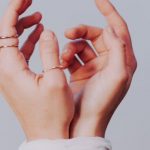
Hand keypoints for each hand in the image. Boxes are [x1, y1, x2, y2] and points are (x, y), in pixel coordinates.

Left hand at [0, 0, 73, 139]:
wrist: (47, 133)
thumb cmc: (52, 113)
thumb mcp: (55, 80)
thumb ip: (51, 53)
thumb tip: (48, 32)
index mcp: (10, 69)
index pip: (5, 30)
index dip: (14, 11)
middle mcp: (5, 70)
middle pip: (6, 34)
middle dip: (18, 17)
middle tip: (33, 6)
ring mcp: (10, 74)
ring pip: (13, 44)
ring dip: (24, 30)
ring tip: (38, 20)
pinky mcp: (18, 78)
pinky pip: (19, 54)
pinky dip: (27, 43)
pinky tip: (38, 37)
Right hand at [61, 0, 136, 136]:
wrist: (84, 120)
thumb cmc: (101, 102)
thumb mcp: (118, 76)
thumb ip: (119, 49)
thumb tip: (111, 30)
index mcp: (122, 61)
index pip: (118, 29)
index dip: (109, 12)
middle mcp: (109, 61)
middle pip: (96, 35)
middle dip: (81, 32)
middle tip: (68, 33)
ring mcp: (94, 66)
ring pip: (81, 45)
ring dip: (71, 47)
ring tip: (64, 58)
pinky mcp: (81, 71)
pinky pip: (73, 55)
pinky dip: (66, 56)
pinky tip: (62, 63)